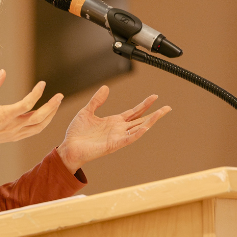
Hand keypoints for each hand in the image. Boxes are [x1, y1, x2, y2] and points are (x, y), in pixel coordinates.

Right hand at [0, 69, 62, 157]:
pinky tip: (47, 115)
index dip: (36, 93)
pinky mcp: (16, 137)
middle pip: (38, 118)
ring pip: (39, 126)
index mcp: (4, 115)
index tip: (42, 83)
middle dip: (52, 106)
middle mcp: (12, 126)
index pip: (26, 104)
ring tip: (57, 104)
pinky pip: (34, 131)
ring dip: (50, 115)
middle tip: (60, 96)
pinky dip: (44, 123)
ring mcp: (15, 133)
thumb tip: (3, 72)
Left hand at [56, 86, 170, 172]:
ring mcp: (117, 137)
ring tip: (161, 113)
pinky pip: (129, 138)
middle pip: (140, 119)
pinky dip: (139, 132)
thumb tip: (106, 88)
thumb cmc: (76, 133)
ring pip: (138, 128)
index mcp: (113, 122)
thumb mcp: (87, 111)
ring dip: (150, 121)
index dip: (144, 104)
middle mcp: (118, 129)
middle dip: (154, 113)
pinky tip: (147, 126)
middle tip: (167, 107)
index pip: (133, 112)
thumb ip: (97, 100)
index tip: (155, 97)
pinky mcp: (114, 145)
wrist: (69, 148)